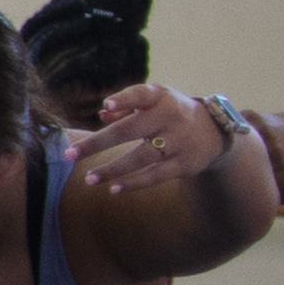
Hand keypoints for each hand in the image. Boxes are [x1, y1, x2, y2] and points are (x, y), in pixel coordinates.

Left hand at [72, 84, 235, 197]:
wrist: (214, 131)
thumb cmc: (170, 113)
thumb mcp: (154, 103)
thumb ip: (127, 106)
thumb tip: (104, 113)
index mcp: (160, 98)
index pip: (141, 95)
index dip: (126, 100)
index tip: (108, 105)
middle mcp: (171, 117)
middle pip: (130, 130)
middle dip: (98, 143)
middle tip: (69, 155)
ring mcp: (179, 141)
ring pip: (142, 157)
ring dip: (113, 169)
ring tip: (89, 180)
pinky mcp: (185, 163)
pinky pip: (156, 175)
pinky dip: (134, 183)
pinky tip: (113, 189)